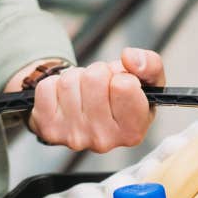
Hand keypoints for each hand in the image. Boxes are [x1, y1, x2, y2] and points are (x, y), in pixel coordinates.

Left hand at [29, 49, 164, 154]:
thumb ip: (150, 66)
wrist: (86, 112)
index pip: (125, 85)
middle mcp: (104, 140)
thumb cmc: (119, 98)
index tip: (120, 85)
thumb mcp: (146, 83)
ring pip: (69, 80)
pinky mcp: (48, 129)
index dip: (122, 76)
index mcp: (132, 131)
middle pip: (95, 78)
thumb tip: (129, 57)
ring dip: (76, 78)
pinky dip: (54, 84)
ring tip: (83, 92)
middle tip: (99, 87)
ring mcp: (73, 137)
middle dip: (98, 73)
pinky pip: (46, 86)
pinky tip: (65, 99)